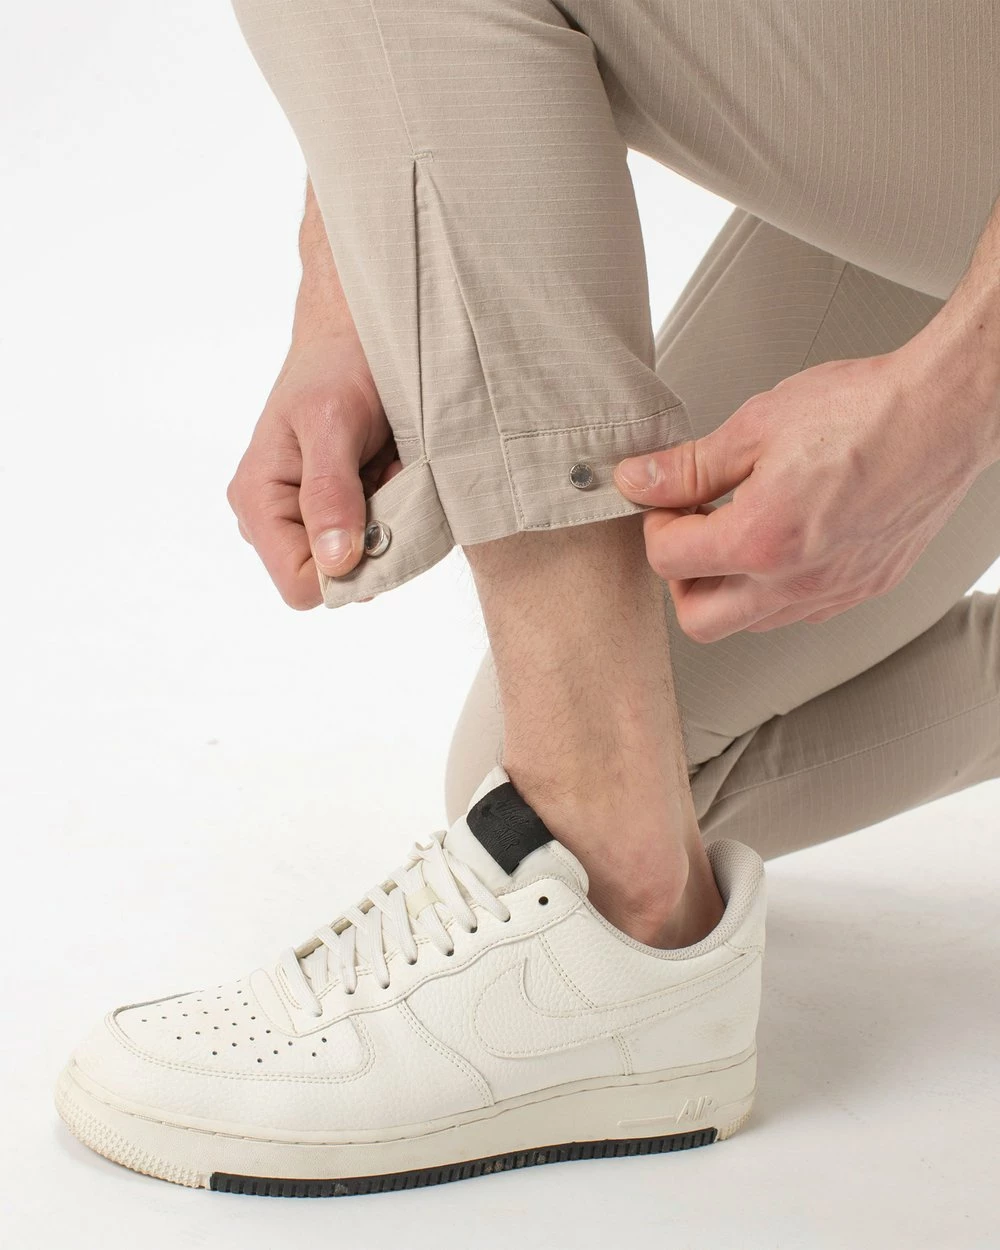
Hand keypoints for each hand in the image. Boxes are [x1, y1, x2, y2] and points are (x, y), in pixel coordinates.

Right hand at [227, 329, 397, 608]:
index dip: (346, 569)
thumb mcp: (332, 421)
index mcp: (258, 501)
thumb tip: (333, 564)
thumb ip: (330, 492)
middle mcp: (276, 519)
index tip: (376, 517)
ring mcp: (309, 519)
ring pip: (364, 563)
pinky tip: (392, 469)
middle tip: (384, 478)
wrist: (359, 333)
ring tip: (387, 467)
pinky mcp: (340, 512)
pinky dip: (398, 510)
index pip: (302, 586)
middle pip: (336, 581)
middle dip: (372, 541)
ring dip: (390, 523)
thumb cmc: (338, 365)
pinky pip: (381, 539)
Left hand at [614, 344, 989, 641]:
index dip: (655, 524)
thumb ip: (689, 466)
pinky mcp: (864, 588)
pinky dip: (774, 588)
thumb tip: (640, 481)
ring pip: (750, 623)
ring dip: (727, 587)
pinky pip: (798, 611)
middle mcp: (798, 582)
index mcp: (762, 541)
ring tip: (737, 530)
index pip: (668, 561)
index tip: (666, 501)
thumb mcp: (756, 426)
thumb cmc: (866, 412)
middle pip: (699, 620)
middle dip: (681, 579)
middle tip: (689, 533)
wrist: (943, 412)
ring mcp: (834, 593)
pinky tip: (782, 540)